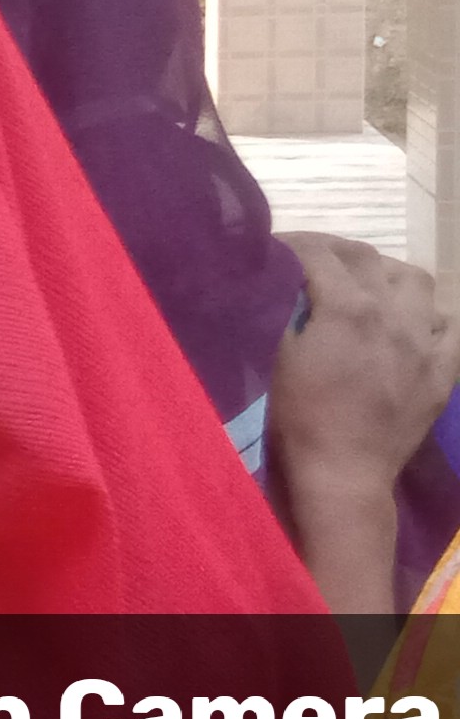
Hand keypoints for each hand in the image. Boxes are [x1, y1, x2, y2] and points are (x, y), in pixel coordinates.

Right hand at [271, 232, 458, 501]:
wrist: (342, 474)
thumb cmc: (297, 419)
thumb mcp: (275, 358)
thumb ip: (285, 313)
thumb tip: (283, 283)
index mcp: (347, 308)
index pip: (319, 256)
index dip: (294, 244)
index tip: (275, 246)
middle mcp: (393, 314)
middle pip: (368, 259)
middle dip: (336, 250)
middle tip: (312, 257)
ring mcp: (424, 342)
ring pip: (415, 282)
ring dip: (387, 273)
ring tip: (367, 283)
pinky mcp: (442, 370)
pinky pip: (450, 326)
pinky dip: (430, 315)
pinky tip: (411, 321)